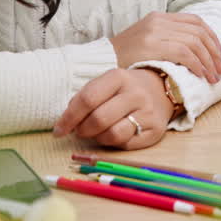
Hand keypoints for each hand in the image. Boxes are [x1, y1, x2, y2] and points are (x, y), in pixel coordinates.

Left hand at [53, 68, 172, 148]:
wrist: (160, 91)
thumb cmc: (123, 90)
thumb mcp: (105, 84)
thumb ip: (84, 99)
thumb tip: (65, 124)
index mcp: (118, 77)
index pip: (88, 99)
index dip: (69, 117)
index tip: (59, 130)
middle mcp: (136, 93)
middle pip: (99, 119)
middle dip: (83, 130)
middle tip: (80, 131)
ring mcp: (148, 112)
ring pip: (113, 135)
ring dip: (98, 138)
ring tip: (99, 132)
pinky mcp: (155, 130)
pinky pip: (126, 144)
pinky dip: (115, 143)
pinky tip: (116, 134)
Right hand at [110, 11, 220, 83]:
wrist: (98, 62)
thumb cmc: (124, 58)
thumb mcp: (147, 42)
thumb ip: (168, 40)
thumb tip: (196, 52)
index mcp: (159, 17)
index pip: (195, 21)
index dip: (212, 37)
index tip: (219, 54)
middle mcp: (158, 21)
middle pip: (198, 32)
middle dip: (214, 52)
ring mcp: (154, 32)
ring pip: (194, 43)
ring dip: (208, 62)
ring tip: (214, 77)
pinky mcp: (151, 46)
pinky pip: (183, 53)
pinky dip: (196, 65)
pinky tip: (200, 75)